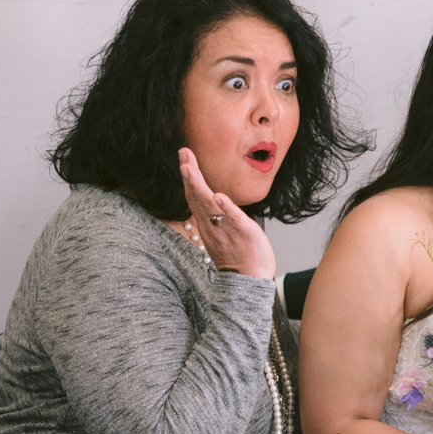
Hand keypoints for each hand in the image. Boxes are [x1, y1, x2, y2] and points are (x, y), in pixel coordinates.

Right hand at [177, 148, 276, 279]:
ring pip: (209, 206)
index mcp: (208, 222)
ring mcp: (226, 228)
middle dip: (190, 175)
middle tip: (183, 154)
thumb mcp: (221, 230)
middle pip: (197, 197)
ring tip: (190, 170)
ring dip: (199, 187)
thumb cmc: (237, 254)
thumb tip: (211, 196)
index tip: (184, 156)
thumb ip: (214, 214)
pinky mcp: (243, 232)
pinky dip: (225, 208)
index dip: (189, 176)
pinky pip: (232, 219)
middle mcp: (213, 224)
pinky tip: (219, 195)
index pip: (195, 195)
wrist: (249, 279)